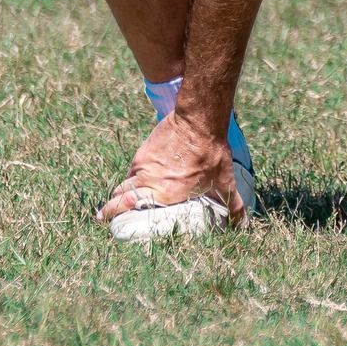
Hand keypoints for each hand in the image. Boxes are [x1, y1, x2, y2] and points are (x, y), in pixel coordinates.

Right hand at [98, 110, 244, 224]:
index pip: (128, 205)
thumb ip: (233, 206)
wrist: (199, 120)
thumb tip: (241, 224)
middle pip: (119, 195)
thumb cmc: (212, 154)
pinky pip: (135, 167)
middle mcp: (148, 180)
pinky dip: (138, 175)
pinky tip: (147, 177)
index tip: (105, 220)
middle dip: (113, 206)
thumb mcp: (224, 182)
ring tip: (130, 198)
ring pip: (127, 181)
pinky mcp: (144, 151)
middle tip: (112, 213)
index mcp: (164, 193)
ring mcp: (143, 164)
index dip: (113, 213)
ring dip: (127, 190)